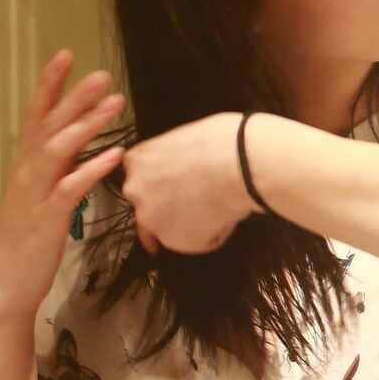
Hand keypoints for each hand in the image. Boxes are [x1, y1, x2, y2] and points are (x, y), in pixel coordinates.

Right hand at [0, 49, 125, 321]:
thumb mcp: (43, 200)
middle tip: (101, 72)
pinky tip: (115, 154)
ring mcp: (35, 196)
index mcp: (26, 168)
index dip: (49, 86)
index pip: (36, 118)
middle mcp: (27, 175)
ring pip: (58, 150)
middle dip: (73, 97)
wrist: (3, 285)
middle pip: (49, 126)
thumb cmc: (26, 243)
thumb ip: (58, 173)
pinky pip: (70, 189)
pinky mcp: (46, 219)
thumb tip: (81, 153)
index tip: (65, 55)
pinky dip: (91, 169)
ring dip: (87, 125)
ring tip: (116, 103)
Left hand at [121, 110, 256, 254]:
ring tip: (218, 207)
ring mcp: (151, 217)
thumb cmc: (224, 142)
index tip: (176, 187)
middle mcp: (136, 190)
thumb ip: (173, 157)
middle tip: (199, 199)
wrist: (243, 164)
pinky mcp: (174, 240)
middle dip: (170, 206)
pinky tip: (225, 216)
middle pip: (149, 205)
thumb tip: (186, 168)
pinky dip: (210, 235)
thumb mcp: (186, 136)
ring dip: (190, 223)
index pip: (140, 178)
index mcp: (137, 160)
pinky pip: (194, 243)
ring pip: (170, 227)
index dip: (162, 183)